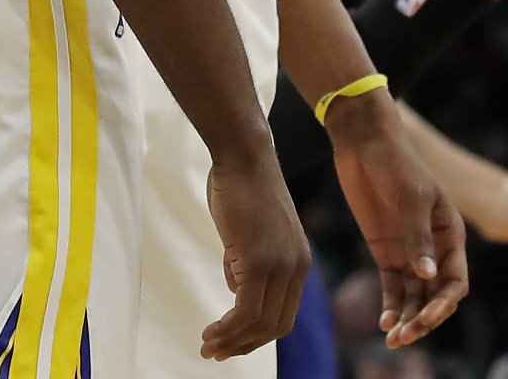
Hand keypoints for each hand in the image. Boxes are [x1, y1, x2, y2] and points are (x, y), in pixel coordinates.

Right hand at [201, 151, 311, 359]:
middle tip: (215, 351)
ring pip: (260, 324)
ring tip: (207, 345)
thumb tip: (236, 287)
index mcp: (300, 262)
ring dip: (231, 341)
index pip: (284, 314)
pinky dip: (227, 328)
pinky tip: (210, 331)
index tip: (230, 341)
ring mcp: (280, 265)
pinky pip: (245, 311)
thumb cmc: (242, 188)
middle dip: (244, 345)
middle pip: (276, 326)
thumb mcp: (251, 234)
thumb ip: (247, 262)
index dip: (257, 335)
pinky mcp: (260, 261)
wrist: (243, 156)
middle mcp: (297, 267)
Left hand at [328, 94, 469, 347]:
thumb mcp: (411, 199)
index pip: (455, 280)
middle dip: (424, 318)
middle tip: (405, 336)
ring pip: (414, 296)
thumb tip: (428, 275)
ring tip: (392, 339)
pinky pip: (393, 287)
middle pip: (435, 294)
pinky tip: (384, 323)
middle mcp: (433, 247)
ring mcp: (409, 251)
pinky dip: (391, 306)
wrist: (365, 143)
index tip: (426, 318)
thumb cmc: (397, 164)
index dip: (444, 304)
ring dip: (407, 318)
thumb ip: (418, 238)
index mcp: (451, 233)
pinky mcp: (386, 251)